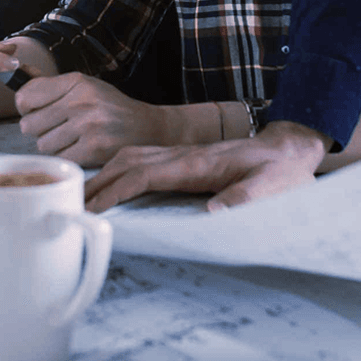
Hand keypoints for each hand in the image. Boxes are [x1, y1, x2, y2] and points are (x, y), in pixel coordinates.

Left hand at [15, 73, 171, 165]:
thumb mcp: (85, 86)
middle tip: (54, 128)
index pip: (25, 96)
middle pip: (29, 124)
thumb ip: (51, 85)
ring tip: (69, 138)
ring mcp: (88, 125)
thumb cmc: (109, 107)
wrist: (147, 127)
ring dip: (52, 145)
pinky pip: (60, 158)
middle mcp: (81, 101)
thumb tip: (18, 73)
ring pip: (42, 144)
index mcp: (76, 81)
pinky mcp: (94, 149)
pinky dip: (66, 157)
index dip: (25, 107)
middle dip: (37, 129)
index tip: (35, 110)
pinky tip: (79, 149)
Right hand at [83, 121, 328, 212]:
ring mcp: (180, 154)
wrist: (288, 148)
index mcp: (196, 163)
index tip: (92, 208)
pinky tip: (111, 181)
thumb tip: (213, 213)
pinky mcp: (183, 159)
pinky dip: (119, 169)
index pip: (144, 174)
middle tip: (72, 206)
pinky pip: (142, 159)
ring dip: (104, 173)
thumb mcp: (270, 186)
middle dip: (98, 182)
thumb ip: (243, 197)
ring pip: (131, 156)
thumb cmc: (279, 170)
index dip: (116, 191)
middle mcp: (182, 155)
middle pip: (127, 162)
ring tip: (83, 196)